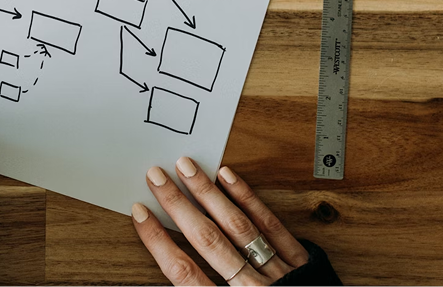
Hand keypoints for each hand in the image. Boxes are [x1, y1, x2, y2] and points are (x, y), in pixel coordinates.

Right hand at [132, 158, 308, 285]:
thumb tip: (175, 271)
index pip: (184, 273)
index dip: (159, 241)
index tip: (140, 214)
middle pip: (207, 241)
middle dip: (177, 206)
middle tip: (156, 177)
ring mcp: (278, 274)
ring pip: (236, 227)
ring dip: (208, 194)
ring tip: (187, 168)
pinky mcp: (302, 264)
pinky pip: (272, 227)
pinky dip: (249, 200)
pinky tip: (228, 177)